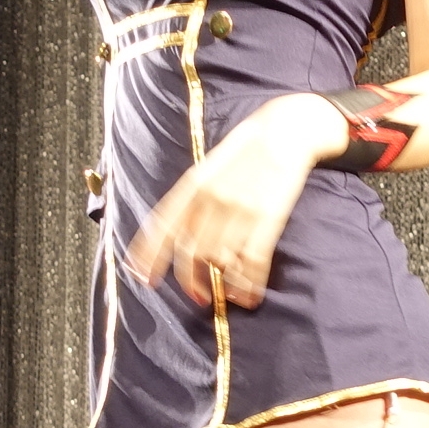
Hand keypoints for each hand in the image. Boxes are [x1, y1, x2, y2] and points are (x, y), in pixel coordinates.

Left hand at [125, 95, 340, 308]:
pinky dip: (249, 283)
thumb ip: (191, 199)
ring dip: (220, 285)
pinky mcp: (268, 218)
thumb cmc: (245, 152)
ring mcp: (240, 209)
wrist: (285, 131)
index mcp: (193, 185)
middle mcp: (211, 199)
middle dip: (190, 281)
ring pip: (219, 261)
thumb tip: (176, 235)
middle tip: (197, 296)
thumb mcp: (209, 168)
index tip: (143, 279)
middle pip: (190, 252)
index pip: (161, 226)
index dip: (149, 256)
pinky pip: (253, 261)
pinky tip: (249, 295)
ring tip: (225, 295)